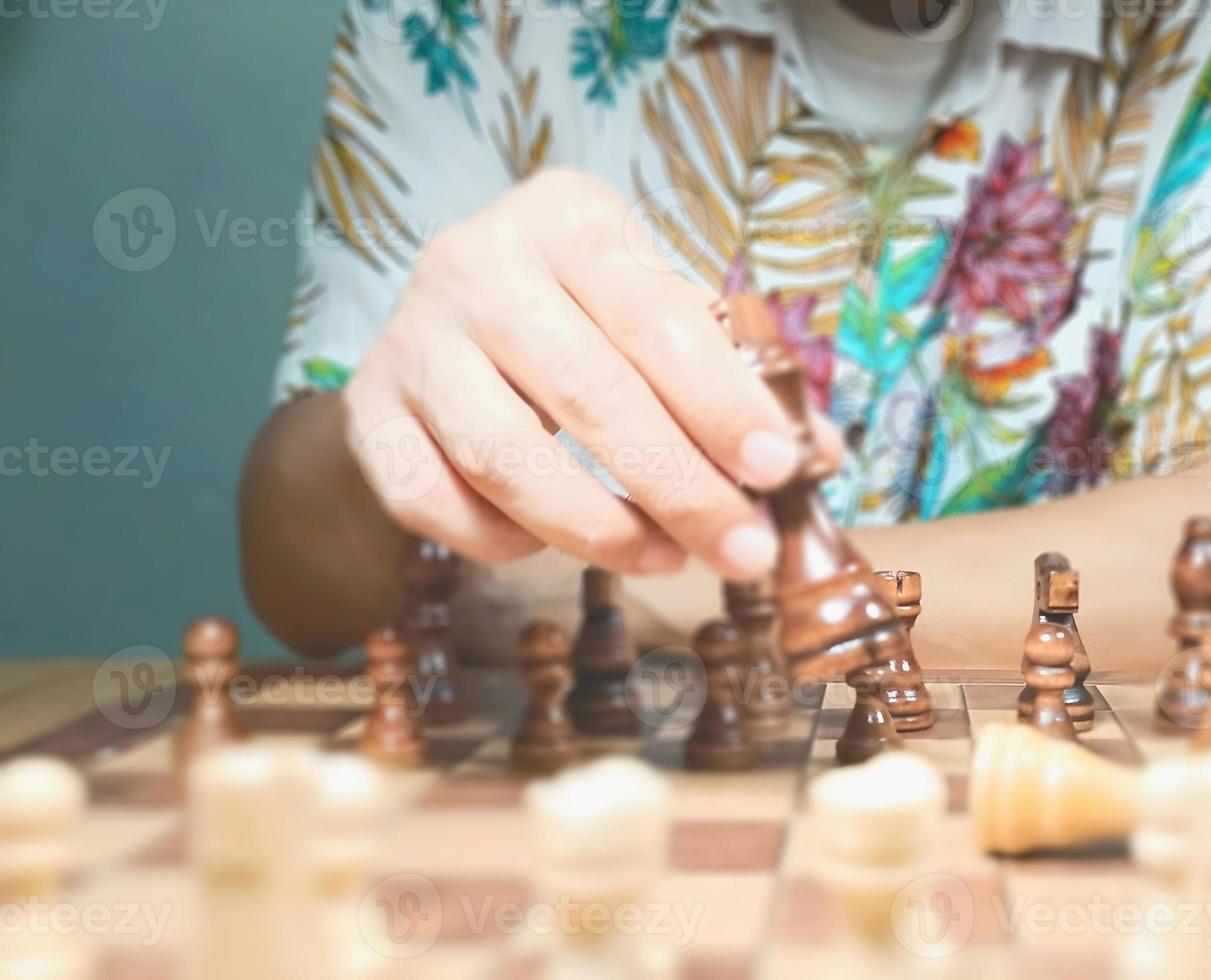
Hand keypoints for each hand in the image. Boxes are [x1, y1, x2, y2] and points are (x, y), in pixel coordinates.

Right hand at [342, 168, 839, 580]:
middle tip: (742, 550)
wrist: (444, 318)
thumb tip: (816, 458)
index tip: (777, 469)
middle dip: (678, 486)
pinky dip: (496, 538)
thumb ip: (735, 379)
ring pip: (503, 455)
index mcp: (568, 219)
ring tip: (667, 559)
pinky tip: (549, 546)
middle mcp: (477, 263)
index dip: (720, 401)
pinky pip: (430, 497)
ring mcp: (412, 337)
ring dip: (597, 527)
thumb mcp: (658, 315)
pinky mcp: (367, 409)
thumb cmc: (583, 316)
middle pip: (587, 391)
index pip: (656, 317)